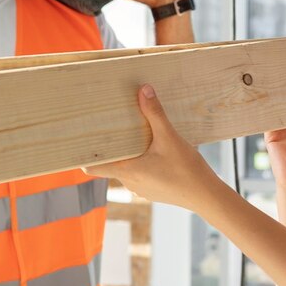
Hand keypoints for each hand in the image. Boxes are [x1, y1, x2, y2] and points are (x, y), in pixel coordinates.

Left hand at [86, 85, 216, 210]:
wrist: (206, 196)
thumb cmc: (186, 170)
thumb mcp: (170, 138)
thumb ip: (155, 113)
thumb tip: (143, 89)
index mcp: (126, 170)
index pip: (93, 167)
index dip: (83, 156)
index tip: (79, 141)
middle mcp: (129, 182)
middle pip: (111, 163)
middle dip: (112, 147)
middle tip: (111, 127)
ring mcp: (140, 188)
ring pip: (126, 168)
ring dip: (129, 154)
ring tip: (136, 135)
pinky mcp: (153, 190)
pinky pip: (140, 173)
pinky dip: (142, 162)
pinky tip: (155, 151)